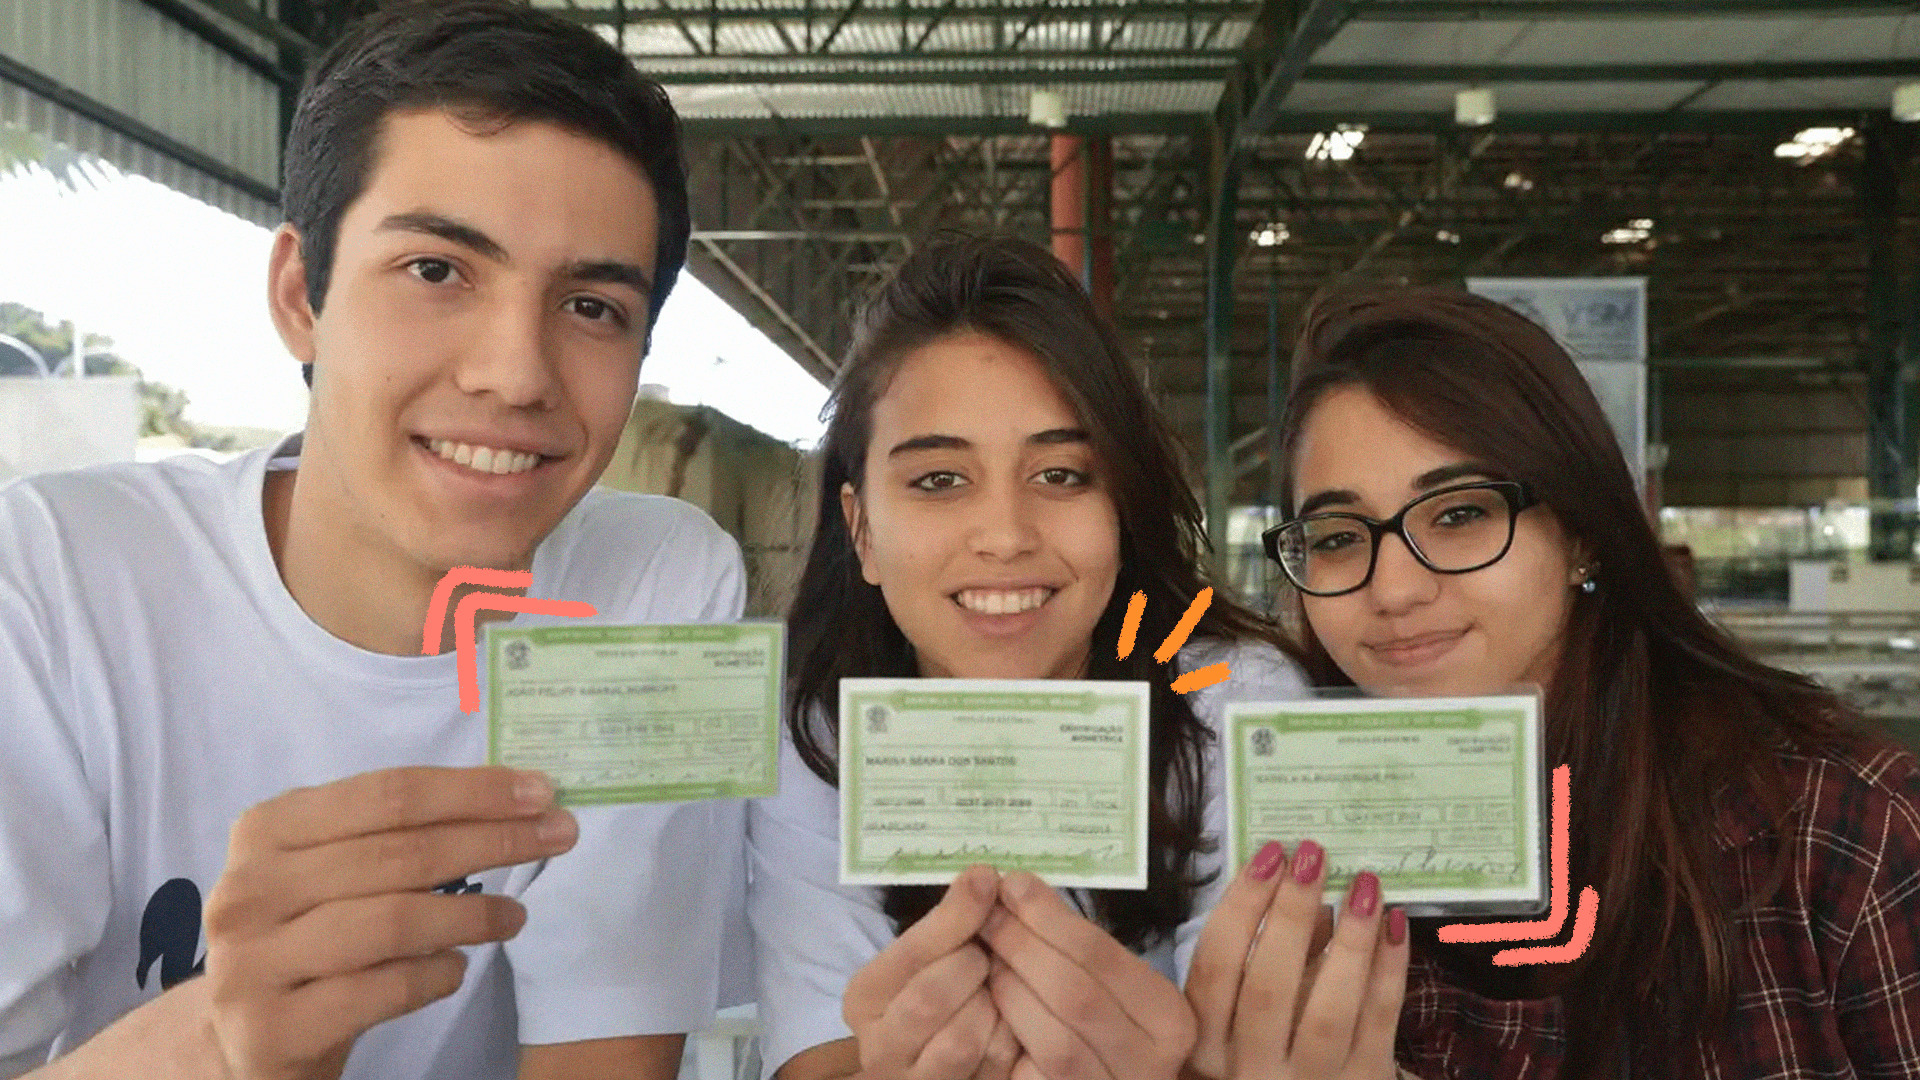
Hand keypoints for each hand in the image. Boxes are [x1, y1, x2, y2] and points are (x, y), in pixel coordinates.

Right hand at [200, 765, 577, 1079]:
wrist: (248, 1037)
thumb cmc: (311, 936)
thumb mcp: (333, 872)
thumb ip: (398, 835)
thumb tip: (515, 799)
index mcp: (267, 830)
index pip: (387, 795)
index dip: (471, 791)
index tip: (540, 791)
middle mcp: (248, 889)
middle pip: (400, 853)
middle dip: (492, 840)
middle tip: (558, 837)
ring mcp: (252, 962)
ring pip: (392, 921)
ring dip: (473, 914)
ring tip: (515, 918)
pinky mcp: (272, 1027)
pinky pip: (382, 989)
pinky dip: (435, 974)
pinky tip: (456, 967)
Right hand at [843, 865, 1020, 1079]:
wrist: (938, 1055)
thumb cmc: (938, 991)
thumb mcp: (930, 955)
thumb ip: (950, 921)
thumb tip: (984, 876)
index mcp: (865, 997)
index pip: (909, 953)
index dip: (954, 918)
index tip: (988, 880)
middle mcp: (879, 1045)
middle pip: (929, 999)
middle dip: (971, 968)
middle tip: (988, 954)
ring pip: (962, 1041)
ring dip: (993, 1007)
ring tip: (997, 989)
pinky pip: (993, 1067)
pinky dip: (1011, 1038)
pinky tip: (1011, 1019)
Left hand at [979, 872, 1194, 1079]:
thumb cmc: (1108, 1032)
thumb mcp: (1115, 990)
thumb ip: (1083, 950)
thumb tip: (1019, 889)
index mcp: (1170, 1016)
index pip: (1102, 954)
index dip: (1050, 916)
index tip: (1012, 884)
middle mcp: (1152, 1060)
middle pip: (1076, 992)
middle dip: (1022, 946)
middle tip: (985, 914)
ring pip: (1055, 1038)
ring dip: (1010, 989)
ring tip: (985, 955)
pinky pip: (1032, 1071)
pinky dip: (1008, 1033)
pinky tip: (987, 1003)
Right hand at [1184, 840, 1408, 1079]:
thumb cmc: (1270, 1052)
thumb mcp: (1248, 1013)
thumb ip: (1269, 956)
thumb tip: (1302, 886)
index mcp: (1207, 1044)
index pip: (1215, 969)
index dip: (1241, 907)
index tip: (1270, 855)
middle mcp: (1251, 1069)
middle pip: (1268, 987)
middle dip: (1291, 913)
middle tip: (1312, 856)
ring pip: (1328, 1011)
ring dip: (1350, 940)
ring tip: (1364, 884)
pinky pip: (1379, 1020)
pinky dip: (1389, 968)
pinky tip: (1394, 922)